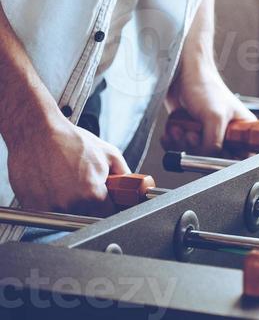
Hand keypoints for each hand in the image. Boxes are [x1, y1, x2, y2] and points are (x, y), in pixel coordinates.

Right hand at [7, 110, 129, 214]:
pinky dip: (50, 200)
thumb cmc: (70, 140)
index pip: (108, 214)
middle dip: (89, 202)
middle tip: (82, 182)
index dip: (109, 205)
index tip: (107, 199)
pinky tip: (51, 182)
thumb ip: (124, 174)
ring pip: (66, 214)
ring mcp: (50, 209)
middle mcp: (71, 205)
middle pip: (87, 216)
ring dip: (68, 202)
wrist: (37, 132)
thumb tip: (134, 189)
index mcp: (92, 194)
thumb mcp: (108, 153)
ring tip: (64, 178)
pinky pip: (47, 211)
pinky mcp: (33, 208)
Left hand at [162, 62, 253, 154]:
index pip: (243, 156)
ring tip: (181, 129)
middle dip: (197, 149)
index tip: (215, 153)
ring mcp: (208, 134)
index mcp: (243, 129)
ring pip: (195, 155)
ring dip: (182, 144)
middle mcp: (227, 133)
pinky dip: (173, 142)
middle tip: (194, 135)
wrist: (182, 72)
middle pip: (215, 159)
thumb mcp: (215, 117)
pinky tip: (174, 130)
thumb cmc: (205, 85)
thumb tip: (207, 158)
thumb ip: (213, 144)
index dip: (227, 159)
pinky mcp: (192, 133)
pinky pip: (181, 149)